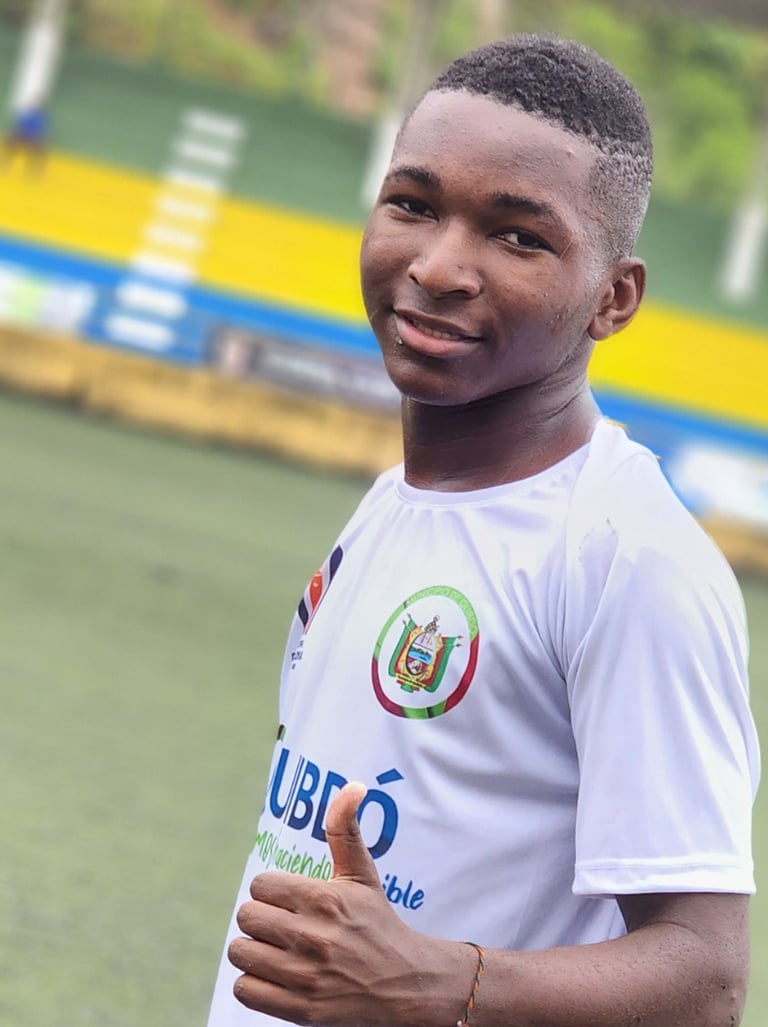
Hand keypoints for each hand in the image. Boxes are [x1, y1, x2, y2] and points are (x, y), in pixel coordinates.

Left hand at [228, 782, 463, 1026]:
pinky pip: (245, 989)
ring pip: (240, 952)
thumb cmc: (378, 923)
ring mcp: (305, 975)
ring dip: (253, 950)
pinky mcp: (300, 1009)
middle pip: (246, 917)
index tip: (287, 899)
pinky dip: (253, 982)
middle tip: (280, 924)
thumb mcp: (363, 875)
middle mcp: (312, 936)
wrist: (405, 984)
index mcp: (324, 898)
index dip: (270, 891)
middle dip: (260, 918)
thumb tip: (353, 785)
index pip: (260, 885)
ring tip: (275, 948)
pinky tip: (274, 974)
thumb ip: (346, 830)